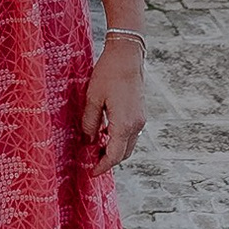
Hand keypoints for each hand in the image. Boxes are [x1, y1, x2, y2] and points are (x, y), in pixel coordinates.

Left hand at [78, 36, 145, 171]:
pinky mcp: (140, 112)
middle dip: (109, 160)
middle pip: (124, 153)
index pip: (114, 155)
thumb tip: (88, 140)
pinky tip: (105, 132)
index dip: (103, 166)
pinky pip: (130, 133)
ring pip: (128, 144)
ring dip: (115, 149)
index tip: (92, 172)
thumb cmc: (108, 74)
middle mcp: (136, 125)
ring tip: (96, 147)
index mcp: (124, 124)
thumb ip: (89, 122)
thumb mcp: (92, 98)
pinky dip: (119, 138)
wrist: (127, 56)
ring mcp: (140, 119)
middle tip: (91, 161)